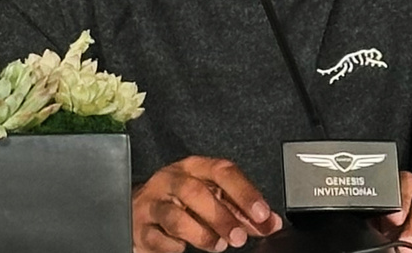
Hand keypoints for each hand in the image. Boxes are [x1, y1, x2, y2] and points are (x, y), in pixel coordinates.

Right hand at [132, 156, 283, 252]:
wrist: (140, 211)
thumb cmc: (182, 202)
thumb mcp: (213, 198)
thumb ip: (242, 211)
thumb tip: (271, 223)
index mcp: (195, 167)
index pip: (222, 171)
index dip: (245, 192)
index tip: (262, 214)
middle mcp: (172, 180)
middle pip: (196, 192)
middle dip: (221, 217)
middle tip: (239, 237)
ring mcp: (153, 202)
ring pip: (175, 216)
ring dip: (201, 234)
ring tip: (216, 245)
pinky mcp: (140, 227)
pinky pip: (158, 238)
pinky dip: (173, 246)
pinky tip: (182, 248)